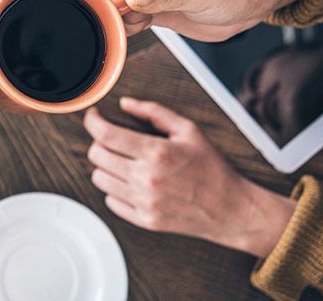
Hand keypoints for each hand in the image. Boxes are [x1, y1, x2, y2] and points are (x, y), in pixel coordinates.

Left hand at [83, 97, 294, 257]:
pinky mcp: (144, 220)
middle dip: (99, 142)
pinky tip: (130, 182)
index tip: (93, 117)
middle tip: (112, 139)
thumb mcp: (188, 130)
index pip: (106, 134)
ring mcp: (144, 201)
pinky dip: (115, 189)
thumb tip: (125, 103)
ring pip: (99, 178)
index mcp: (157, 152)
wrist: (230, 209)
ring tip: (123, 161)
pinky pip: (110, 201)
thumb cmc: (211, 168)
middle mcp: (146, 178)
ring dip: (105, 166)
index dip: (92, 122)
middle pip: (96, 155)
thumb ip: (154, 112)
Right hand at [94, 0, 312, 40]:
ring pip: (110, 6)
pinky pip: (122, 16)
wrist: (249, 2)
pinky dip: (127, 27)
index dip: (113, 2)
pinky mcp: (145, 3)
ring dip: (121, 21)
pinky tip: (146, 26)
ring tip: (148, 22)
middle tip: (141, 23)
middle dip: (115, 13)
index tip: (124, 20)